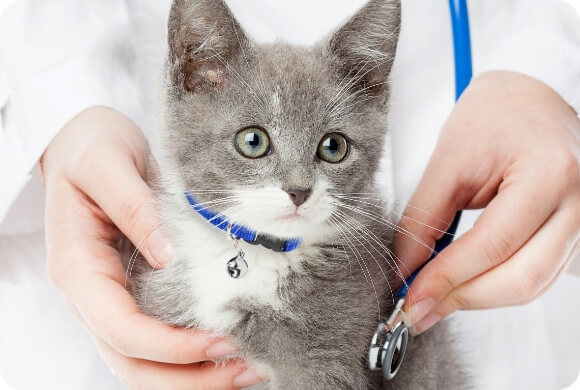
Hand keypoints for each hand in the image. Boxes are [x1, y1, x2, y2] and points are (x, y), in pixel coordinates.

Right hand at [42, 107, 260, 388]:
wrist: (81, 141)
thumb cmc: (90, 148)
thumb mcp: (107, 164)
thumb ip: (135, 208)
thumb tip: (167, 255)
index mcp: (79, 268)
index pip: (122, 329)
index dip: (171, 346)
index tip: (221, 341)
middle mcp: (92, 294)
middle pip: (132, 362)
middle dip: (188, 377)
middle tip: (246, 370)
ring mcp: (112, 297)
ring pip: (143, 361)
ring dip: (192, 376)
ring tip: (245, 371)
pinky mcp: (133, 291)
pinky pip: (155, 338)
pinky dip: (188, 356)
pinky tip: (224, 351)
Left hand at [395, 71, 579, 333]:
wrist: (528, 99)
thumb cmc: (491, 116)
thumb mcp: (449, 161)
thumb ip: (423, 219)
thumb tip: (404, 271)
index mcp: (549, 173)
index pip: (494, 245)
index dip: (447, 279)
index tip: (409, 298)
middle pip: (521, 278)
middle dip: (462, 299)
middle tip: (416, 310)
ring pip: (531, 284)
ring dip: (477, 298)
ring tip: (432, 298)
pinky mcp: (575, 233)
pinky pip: (537, 274)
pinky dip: (496, 286)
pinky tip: (462, 284)